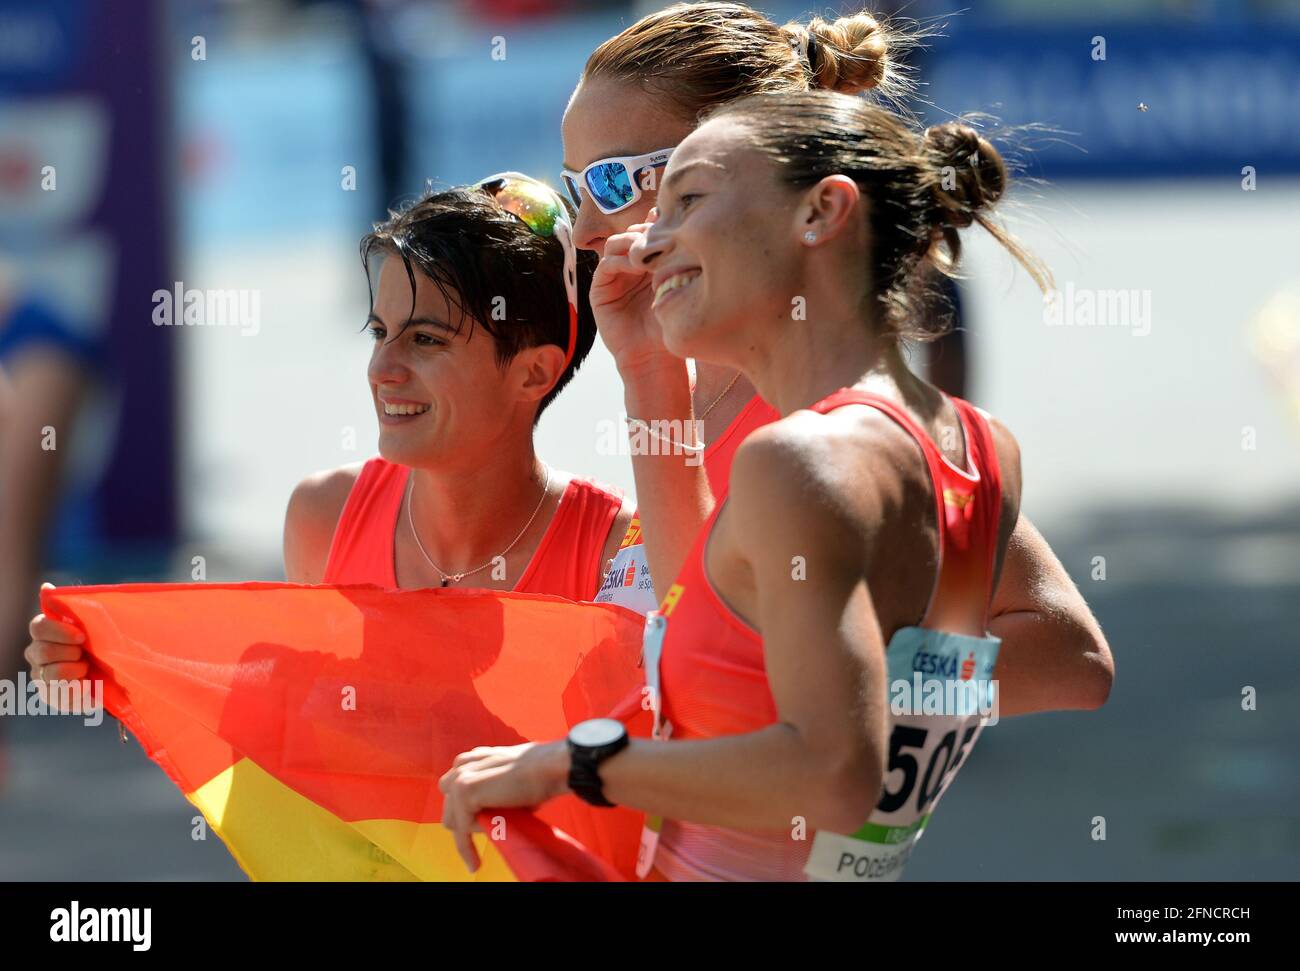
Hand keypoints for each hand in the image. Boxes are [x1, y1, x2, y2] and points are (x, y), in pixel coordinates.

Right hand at [23, 583, 93, 711]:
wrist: (116, 674)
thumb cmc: (102, 643)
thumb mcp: (95, 624)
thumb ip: (73, 607)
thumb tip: (46, 586)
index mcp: (45, 633)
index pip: (38, 627)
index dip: (59, 631)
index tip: (81, 636)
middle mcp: (37, 654)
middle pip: (42, 651)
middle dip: (69, 652)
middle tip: (85, 654)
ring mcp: (41, 676)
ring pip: (50, 674)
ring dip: (75, 670)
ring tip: (88, 669)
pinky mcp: (51, 696)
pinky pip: (59, 694)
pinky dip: (77, 690)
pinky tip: (87, 685)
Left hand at [438, 740, 569, 872]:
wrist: (550, 768)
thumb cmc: (538, 778)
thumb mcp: (507, 783)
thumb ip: (491, 794)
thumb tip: (488, 818)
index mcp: (472, 759)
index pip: (455, 794)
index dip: (467, 813)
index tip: (480, 829)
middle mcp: (462, 764)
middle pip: (450, 808)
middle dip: (467, 822)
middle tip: (494, 830)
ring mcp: (460, 778)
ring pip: (453, 820)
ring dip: (472, 831)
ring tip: (497, 833)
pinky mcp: (464, 793)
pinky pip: (461, 831)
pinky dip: (467, 849)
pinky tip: (476, 864)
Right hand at [590, 219, 675, 378]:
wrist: (654, 355)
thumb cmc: (670, 323)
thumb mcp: (675, 286)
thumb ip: (674, 258)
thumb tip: (677, 228)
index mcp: (650, 262)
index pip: (647, 230)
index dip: (655, 223)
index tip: (670, 225)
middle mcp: (630, 266)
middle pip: (630, 231)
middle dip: (643, 232)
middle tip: (658, 240)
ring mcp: (614, 276)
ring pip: (615, 243)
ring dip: (630, 243)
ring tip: (646, 255)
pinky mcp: (600, 289)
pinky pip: (605, 264)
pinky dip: (620, 261)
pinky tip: (636, 269)